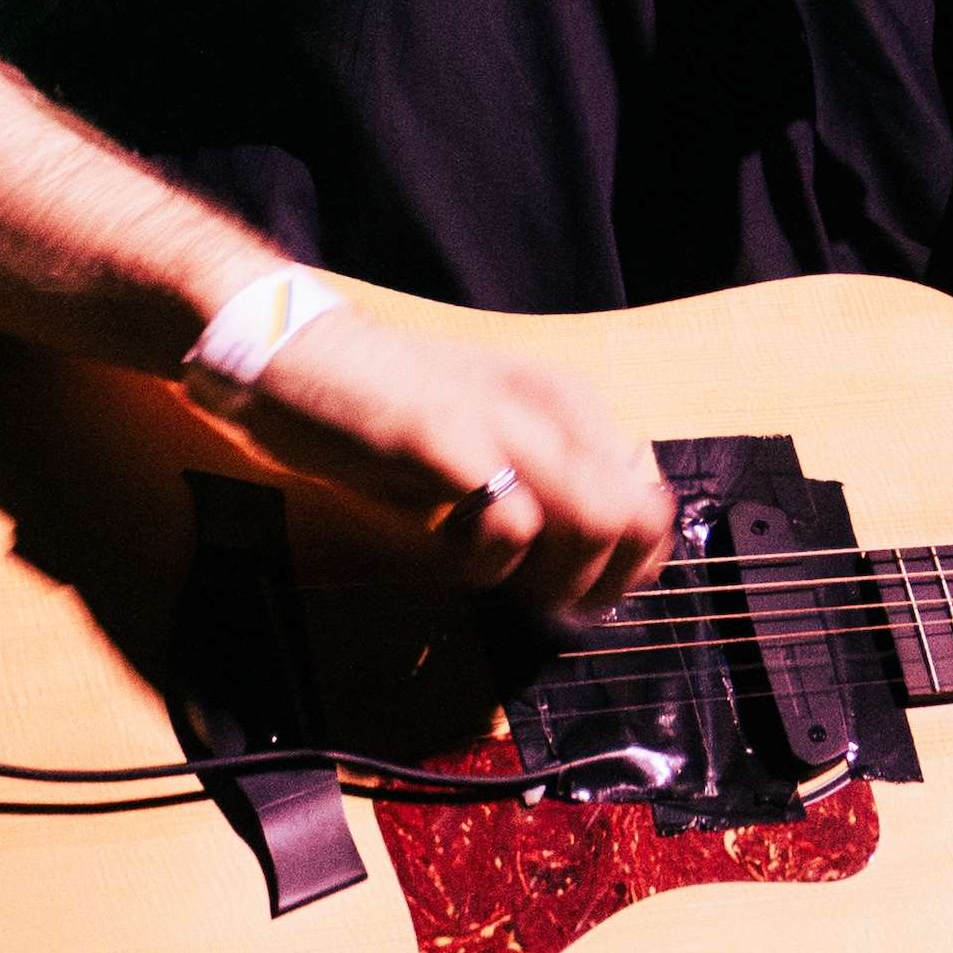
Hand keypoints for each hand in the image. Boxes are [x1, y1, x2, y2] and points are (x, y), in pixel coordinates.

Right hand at [228, 300, 678, 617]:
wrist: (300, 355)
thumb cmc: (393, 413)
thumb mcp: (490, 444)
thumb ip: (548, 489)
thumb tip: (601, 564)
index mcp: (571, 406)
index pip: (652, 504)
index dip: (629, 567)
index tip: (581, 592)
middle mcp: (552, 406)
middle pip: (635, 519)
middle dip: (598, 583)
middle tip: (537, 596)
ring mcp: (501, 417)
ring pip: (595, 518)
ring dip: (552, 577)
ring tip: (496, 574)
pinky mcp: (446, 437)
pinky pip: (510, 523)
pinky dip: (490, 564)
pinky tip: (450, 551)